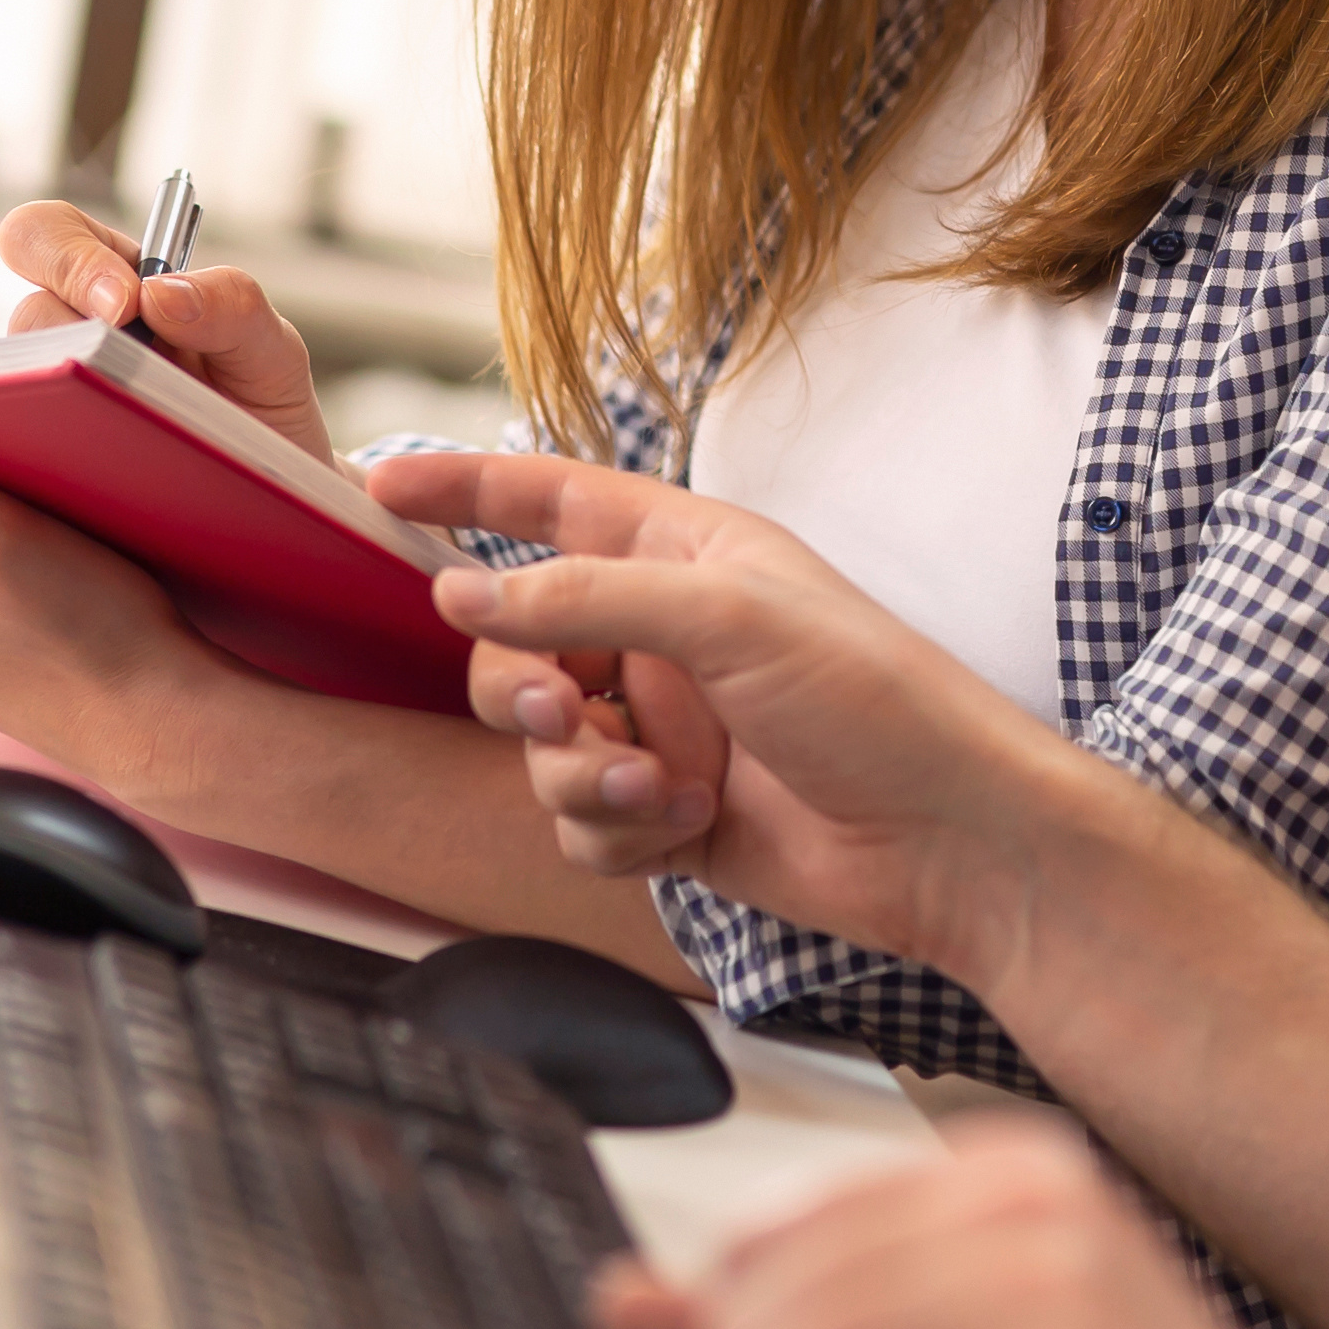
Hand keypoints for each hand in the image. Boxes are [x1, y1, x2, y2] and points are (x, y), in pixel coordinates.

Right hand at [0, 199, 331, 463]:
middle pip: (26, 311)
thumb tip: (156, 294)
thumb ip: (233, 305)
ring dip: (74, 400)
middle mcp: (76, 333)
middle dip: (57, 325)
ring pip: (26, 386)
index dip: (68, 257)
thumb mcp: (271, 349)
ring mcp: (61, 396)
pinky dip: (68, 452)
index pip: (50, 233)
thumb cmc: (263, 406)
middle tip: (114, 361)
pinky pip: (35, 448)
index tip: (123, 302)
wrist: (274, 495)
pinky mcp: (57, 454)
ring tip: (137, 435)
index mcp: (118, 279)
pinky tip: (118, 474)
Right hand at [363, 448, 1108, 996]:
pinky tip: (689, 828)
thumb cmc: (876, 699)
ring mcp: (662, 728)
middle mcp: (662, 636)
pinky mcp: (666, 815)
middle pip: (516, 645)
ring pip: (539, 747)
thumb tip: (464, 594)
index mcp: (683, 553)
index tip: (377, 486)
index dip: (462, 489)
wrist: (950, 842)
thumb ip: (584, 594)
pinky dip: (618, 830)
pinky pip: (579, 822)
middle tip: (564, 709)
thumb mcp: (728, 616)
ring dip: (579, 774)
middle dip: (521, 687)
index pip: (547, 501)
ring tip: (656, 787)